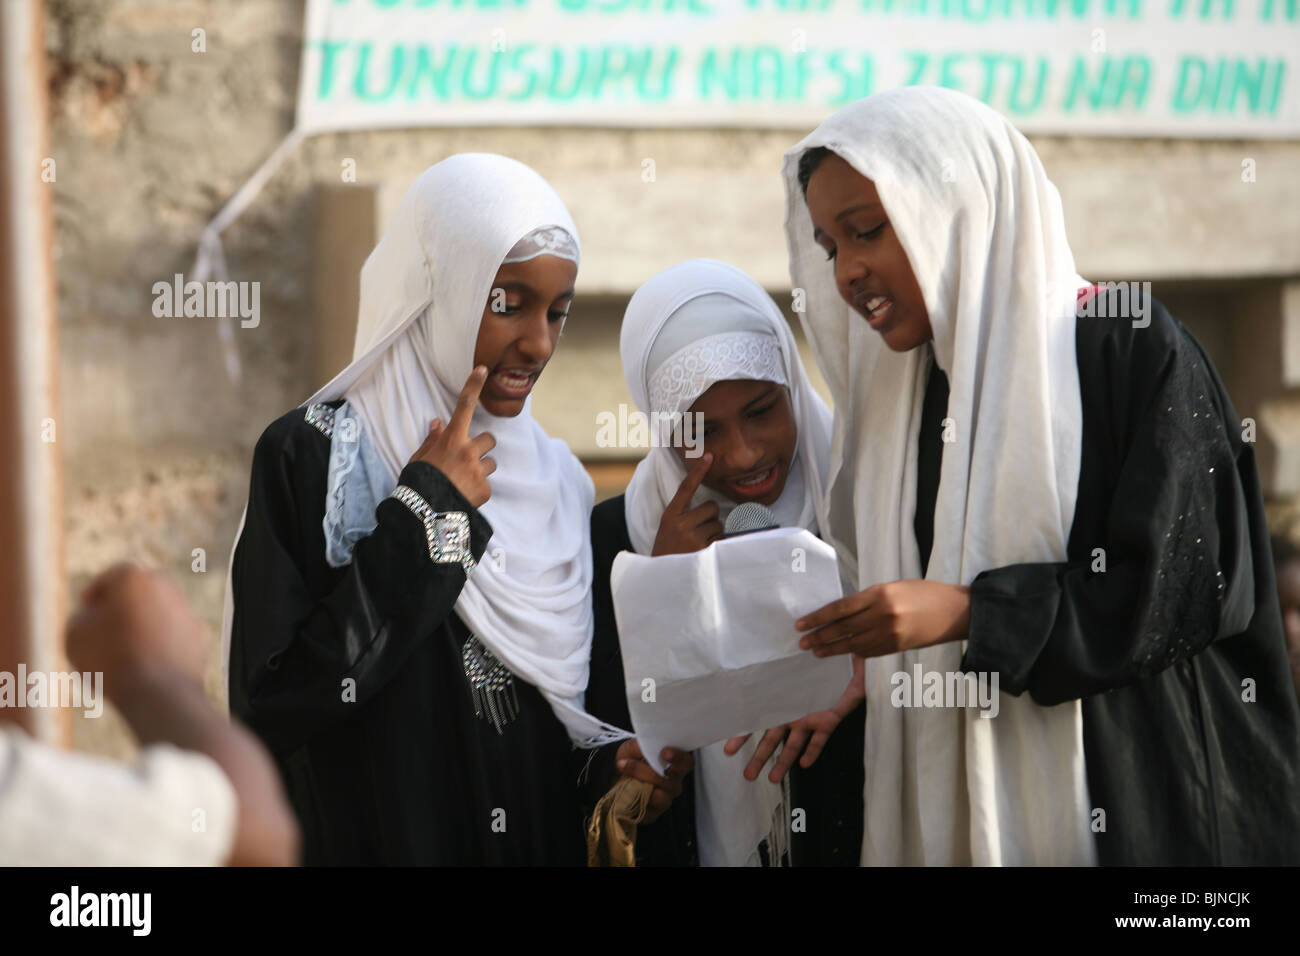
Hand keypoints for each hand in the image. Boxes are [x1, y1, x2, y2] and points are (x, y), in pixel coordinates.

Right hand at [65, 563, 206, 696]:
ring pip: (157, 611)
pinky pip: (172, 632)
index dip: (95, 593)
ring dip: (142, 622)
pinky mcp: (198, 633)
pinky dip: (160, 640)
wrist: (159, 692)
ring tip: (123, 648)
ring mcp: (185, 609)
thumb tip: (95, 615)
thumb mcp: (76, 634)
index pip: (110, 577)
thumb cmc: (111, 659)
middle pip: (137, 591)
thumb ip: (83, 616)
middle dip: (121, 605)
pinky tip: (146, 660)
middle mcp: (165, 586)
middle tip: (104, 627)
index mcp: (133, 578)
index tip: (87, 609)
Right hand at [407, 365, 496, 507]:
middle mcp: (468, 451)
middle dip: (482, 447)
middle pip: (489, 439)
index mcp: (451, 440)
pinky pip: (487, 485)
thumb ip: (432, 440)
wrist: (424, 515)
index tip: (482, 369)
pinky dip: (478, 490)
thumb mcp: (419, 458)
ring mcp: (478, 470)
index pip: (464, 406)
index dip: (473, 385)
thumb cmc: (417, 484)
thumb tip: (438, 422)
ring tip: (463, 482)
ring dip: (481, 469)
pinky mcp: (485, 490)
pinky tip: (464, 496)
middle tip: (467, 460)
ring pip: (491, 463)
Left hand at [613, 740, 693, 823]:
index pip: (686, 762)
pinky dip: (633, 800)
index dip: (678, 758)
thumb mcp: (633, 747)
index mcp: (675, 764)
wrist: (615, 776)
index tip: (664, 753)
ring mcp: (665, 800)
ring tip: (622, 776)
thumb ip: (641, 745)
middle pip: (670, 781)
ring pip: (658, 797)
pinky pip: (646, 811)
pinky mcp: (653, 814)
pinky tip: (624, 792)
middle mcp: (674, 784)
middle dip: (646, 772)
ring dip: (637, 785)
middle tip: (625, 763)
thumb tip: (645, 746)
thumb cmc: (631, 758)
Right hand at [651, 452, 721, 555]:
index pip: (686, 488)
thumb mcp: (667, 531)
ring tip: (699, 547)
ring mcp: (692, 537)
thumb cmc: (668, 553)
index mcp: (670, 516)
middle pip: (711, 508)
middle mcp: (680, 524)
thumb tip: (711, 508)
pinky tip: (705, 555)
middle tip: (698, 533)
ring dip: (714, 534)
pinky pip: (722, 540)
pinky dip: (719, 546)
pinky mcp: (704, 550)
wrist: (660, 581)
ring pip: (718, 524)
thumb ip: (683, 517)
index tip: (708, 455)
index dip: (698, 471)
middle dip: (710, 518)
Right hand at [724, 657, 865, 782]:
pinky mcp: (827, 722)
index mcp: (780, 700)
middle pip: (771, 740)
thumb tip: (766, 645)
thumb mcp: (795, 657)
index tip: (728, 750)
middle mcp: (791, 713)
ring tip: (772, 779)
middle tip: (747, 776)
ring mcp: (808, 719)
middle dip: (759, 758)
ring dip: (783, 762)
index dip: (743, 736)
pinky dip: (812, 752)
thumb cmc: (817, 657)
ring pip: (792, 745)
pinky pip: (819, 741)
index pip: (757, 721)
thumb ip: (781, 658)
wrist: (847, 660)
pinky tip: (805, 764)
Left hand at [796, 579, 970, 657]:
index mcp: (879, 594)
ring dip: (832, 649)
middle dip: (819, 636)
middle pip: (842, 629)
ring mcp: (890, 635)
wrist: (955, 612)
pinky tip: (843, 653)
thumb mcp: (894, 587)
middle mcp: (882, 615)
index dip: (818, 617)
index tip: (801, 623)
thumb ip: (869, 599)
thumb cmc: (924, 593)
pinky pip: (869, 652)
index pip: (840, 608)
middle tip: (802, 642)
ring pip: (852, 645)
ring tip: (816, 651)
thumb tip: (844, 612)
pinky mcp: (897, 648)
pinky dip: (854, 653)